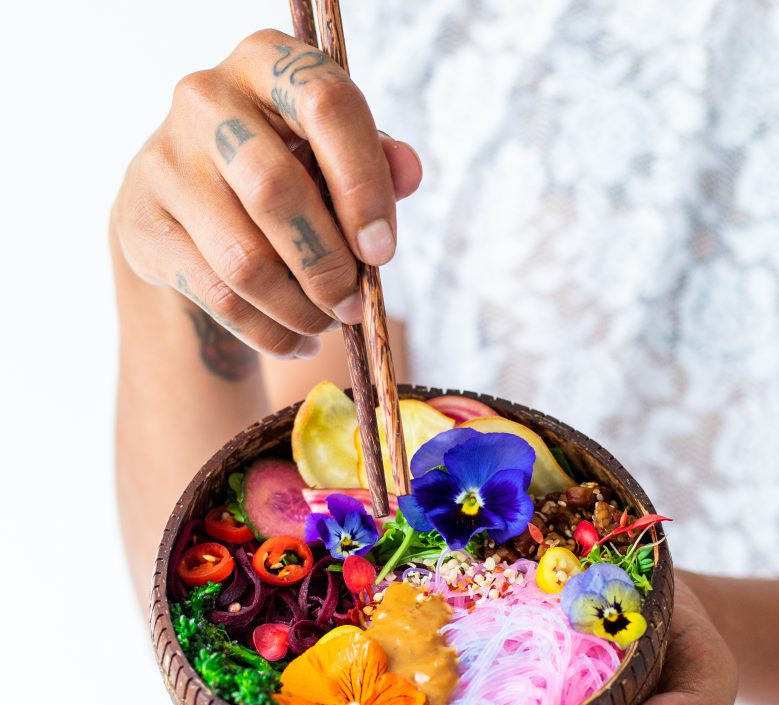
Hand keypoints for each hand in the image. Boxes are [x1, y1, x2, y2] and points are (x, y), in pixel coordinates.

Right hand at [112, 30, 421, 357]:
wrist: (180, 198)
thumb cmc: (277, 165)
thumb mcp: (327, 151)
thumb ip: (374, 159)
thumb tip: (409, 173)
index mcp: (266, 62)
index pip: (326, 106)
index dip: (363, 185)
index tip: (382, 251)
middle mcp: (205, 99)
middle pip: (276, 193)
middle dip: (327, 265)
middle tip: (352, 305)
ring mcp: (165, 161)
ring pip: (245, 261)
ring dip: (300, 309)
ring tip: (327, 324)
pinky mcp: (144, 224)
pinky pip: (220, 298)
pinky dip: (270, 333)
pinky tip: (297, 342)